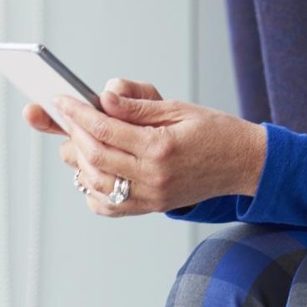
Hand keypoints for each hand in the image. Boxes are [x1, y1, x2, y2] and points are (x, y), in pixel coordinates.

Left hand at [40, 77, 267, 217]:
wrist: (246, 163)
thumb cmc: (217, 131)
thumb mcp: (180, 109)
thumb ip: (139, 106)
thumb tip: (103, 98)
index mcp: (161, 148)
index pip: (105, 129)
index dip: (78, 113)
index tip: (61, 99)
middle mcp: (153, 177)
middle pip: (94, 156)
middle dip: (73, 132)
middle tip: (64, 115)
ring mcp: (151, 197)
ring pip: (95, 182)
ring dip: (79, 159)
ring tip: (78, 138)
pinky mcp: (151, 207)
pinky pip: (108, 205)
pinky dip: (91, 188)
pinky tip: (93, 169)